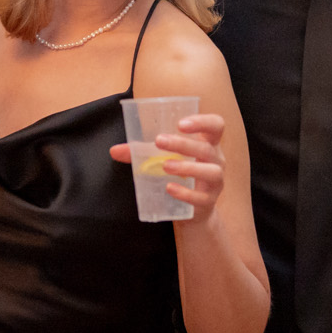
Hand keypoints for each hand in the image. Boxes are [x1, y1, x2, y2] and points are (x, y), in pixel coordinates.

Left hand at [111, 113, 226, 215]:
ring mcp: (215, 182)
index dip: (202, 122)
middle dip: (183, 144)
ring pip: (211, 171)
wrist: (194, 211)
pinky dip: (186, 192)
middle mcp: (216, 160)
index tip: (181, 123)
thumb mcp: (164, 160)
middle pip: (207, 148)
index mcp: (208, 144)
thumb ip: (141, 153)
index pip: (216, 125)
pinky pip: (202, 197)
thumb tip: (114, 150)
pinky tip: (170, 188)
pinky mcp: (209, 201)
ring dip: (187, 167)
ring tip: (165, 166)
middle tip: (160, 142)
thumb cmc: (181, 176)